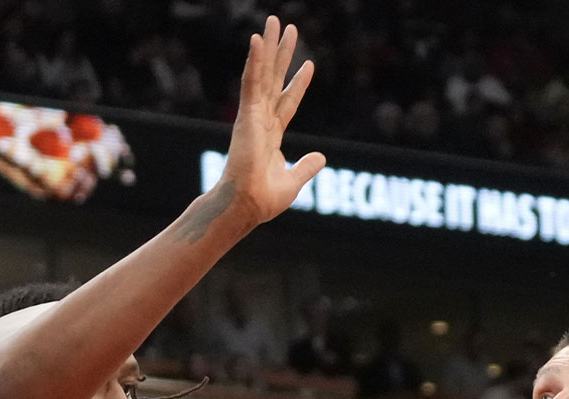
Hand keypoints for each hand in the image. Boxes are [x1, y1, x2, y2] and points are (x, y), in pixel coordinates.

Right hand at [219, 16, 325, 224]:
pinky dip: (254, 60)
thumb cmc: (263, 199)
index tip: (308, 65)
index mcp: (271, 135)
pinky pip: (251, 82)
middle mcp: (261, 120)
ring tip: (274, 22)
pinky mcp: (247, 114)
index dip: (298, 84)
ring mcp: (253, 115)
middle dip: (281, 54)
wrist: (247, 205)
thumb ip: (306, 167)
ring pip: (262, 73)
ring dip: (268, 47)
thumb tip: (321, 158)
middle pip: (273, 79)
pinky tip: (258, 39)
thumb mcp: (293, 180)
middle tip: (287, 28)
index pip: (287, 102)